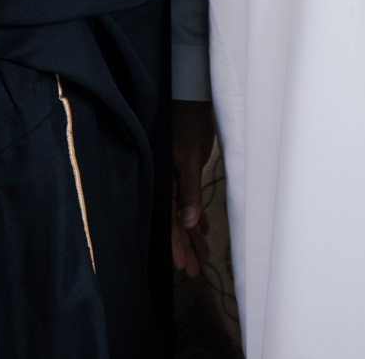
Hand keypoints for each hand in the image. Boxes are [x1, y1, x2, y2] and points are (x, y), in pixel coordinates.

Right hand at [169, 99, 216, 277]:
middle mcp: (165, 181)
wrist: (192, 95)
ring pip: (184, 212)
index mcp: (161, 180)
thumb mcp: (187, 157)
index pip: (167, 219)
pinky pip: (190, 198)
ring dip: (193, 235)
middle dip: (184, 246)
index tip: (183, 265)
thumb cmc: (186, 122)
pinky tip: (204, 230)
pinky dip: (197, 215)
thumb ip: (188, 190)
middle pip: (175, 221)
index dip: (175, 244)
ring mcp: (175, 175)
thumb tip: (189, 224)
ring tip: (203, 256)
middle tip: (193, 270)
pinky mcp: (185, 168)